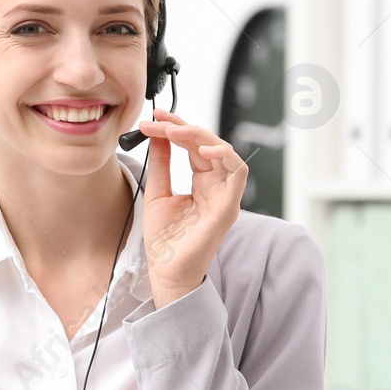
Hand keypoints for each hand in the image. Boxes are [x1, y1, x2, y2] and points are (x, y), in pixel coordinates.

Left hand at [135, 107, 247, 306]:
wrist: (166, 272)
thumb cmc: (164, 240)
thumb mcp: (157, 193)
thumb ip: (161, 164)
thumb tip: (157, 135)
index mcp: (203, 183)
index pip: (194, 146)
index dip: (177, 128)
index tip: (154, 118)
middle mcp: (217, 187)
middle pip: (209, 144)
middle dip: (183, 127)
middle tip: (158, 120)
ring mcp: (225, 197)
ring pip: (225, 153)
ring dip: (199, 136)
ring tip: (173, 130)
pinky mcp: (228, 208)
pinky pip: (236, 175)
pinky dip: (223, 157)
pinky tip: (202, 148)